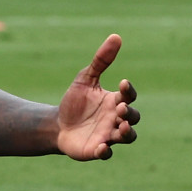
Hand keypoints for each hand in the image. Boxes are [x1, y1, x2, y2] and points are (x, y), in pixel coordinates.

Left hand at [55, 34, 139, 160]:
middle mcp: (116, 119)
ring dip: (127, 133)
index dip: (128, 91)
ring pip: (128, 137)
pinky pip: (107, 153)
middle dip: (130, 113)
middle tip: (120, 109)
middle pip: (134, 117)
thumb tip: (116, 36)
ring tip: (121, 127)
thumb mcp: (85, 79)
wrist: (57, 124)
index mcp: (115, 102)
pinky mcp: (97, 149)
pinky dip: (106, 151)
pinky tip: (102, 147)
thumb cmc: (75, 102)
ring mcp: (109, 135)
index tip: (121, 83)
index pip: (129, 96)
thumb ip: (101, 61)